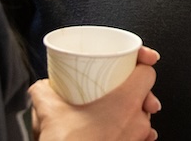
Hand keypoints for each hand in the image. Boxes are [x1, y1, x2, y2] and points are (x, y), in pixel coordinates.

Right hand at [30, 46, 160, 140]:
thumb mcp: (49, 110)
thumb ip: (45, 90)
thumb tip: (42, 86)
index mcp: (125, 102)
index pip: (148, 72)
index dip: (143, 61)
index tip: (139, 58)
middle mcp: (137, 121)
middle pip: (147, 92)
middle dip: (134, 87)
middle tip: (119, 84)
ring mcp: (137, 138)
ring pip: (143, 115)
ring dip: (133, 109)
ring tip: (116, 106)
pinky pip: (141, 136)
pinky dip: (132, 129)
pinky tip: (119, 127)